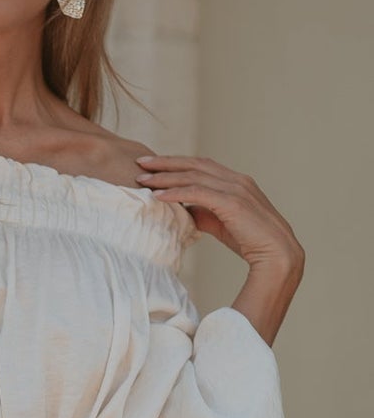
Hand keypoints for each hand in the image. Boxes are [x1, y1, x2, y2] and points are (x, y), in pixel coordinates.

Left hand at [134, 153, 304, 276]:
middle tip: (140, 163)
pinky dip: (176, 193)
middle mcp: (237, 180)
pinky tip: (158, 196)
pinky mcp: (232, 203)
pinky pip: (197, 193)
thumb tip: (182, 211)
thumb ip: (203, 213)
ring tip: (142, 180)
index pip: (201, 165)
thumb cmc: (251, 241)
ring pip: (193, 176)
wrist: (277, 255)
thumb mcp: (222, 223)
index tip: (153, 165)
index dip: (176, 163)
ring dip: (165, 177)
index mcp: (236, 181)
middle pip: (194, 164)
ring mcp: (236, 189)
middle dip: (165, 162)